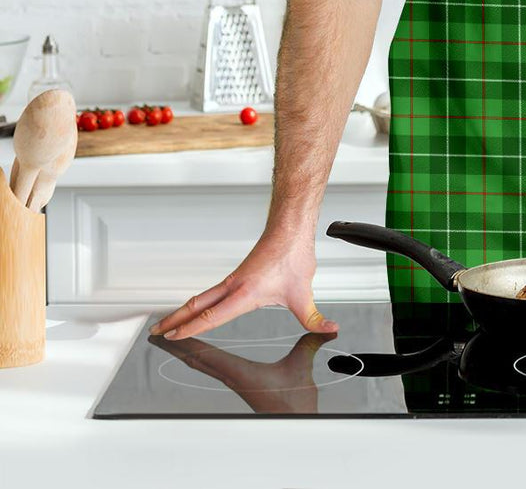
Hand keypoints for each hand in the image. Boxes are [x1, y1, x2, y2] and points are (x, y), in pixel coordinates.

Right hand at [148, 232, 337, 340]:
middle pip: (196, 305)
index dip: (191, 328)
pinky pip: (212, 291)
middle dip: (175, 320)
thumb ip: (314, 317)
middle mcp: (234, 286)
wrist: (291, 227)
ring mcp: (234, 279)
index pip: (211, 316)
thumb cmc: (293, 254)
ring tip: (169, 322)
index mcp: (245, 293)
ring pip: (202, 297)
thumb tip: (328, 328)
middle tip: (157, 332)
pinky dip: (198, 301)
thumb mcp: (304, 294)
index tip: (174, 337)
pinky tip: (198, 307)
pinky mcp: (239, 274)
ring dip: (183, 310)